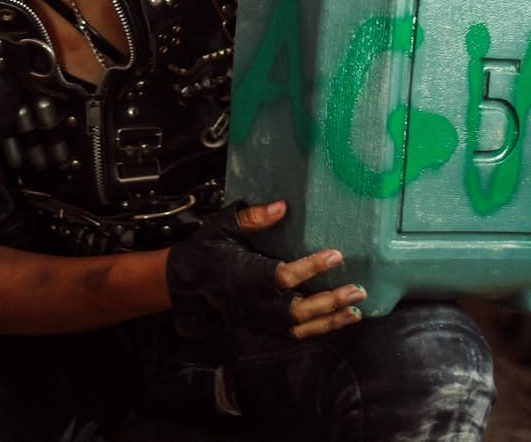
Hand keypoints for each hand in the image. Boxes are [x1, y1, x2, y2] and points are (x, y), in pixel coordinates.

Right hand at [166, 200, 365, 338]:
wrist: (183, 284)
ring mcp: (257, 320)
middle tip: (357, 290)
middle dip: (330, 302)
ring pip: (299, 327)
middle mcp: (253, 303)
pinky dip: (316, 330)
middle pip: (298, 310)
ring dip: (330, 321)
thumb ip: (252, 217)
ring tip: (356, 311)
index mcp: (244, 276)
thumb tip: (282, 207)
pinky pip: (291, 334)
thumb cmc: (205, 250)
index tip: (336, 255)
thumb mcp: (223, 226)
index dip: (311, 268)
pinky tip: (335, 321)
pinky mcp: (259, 327)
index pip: (283, 276)